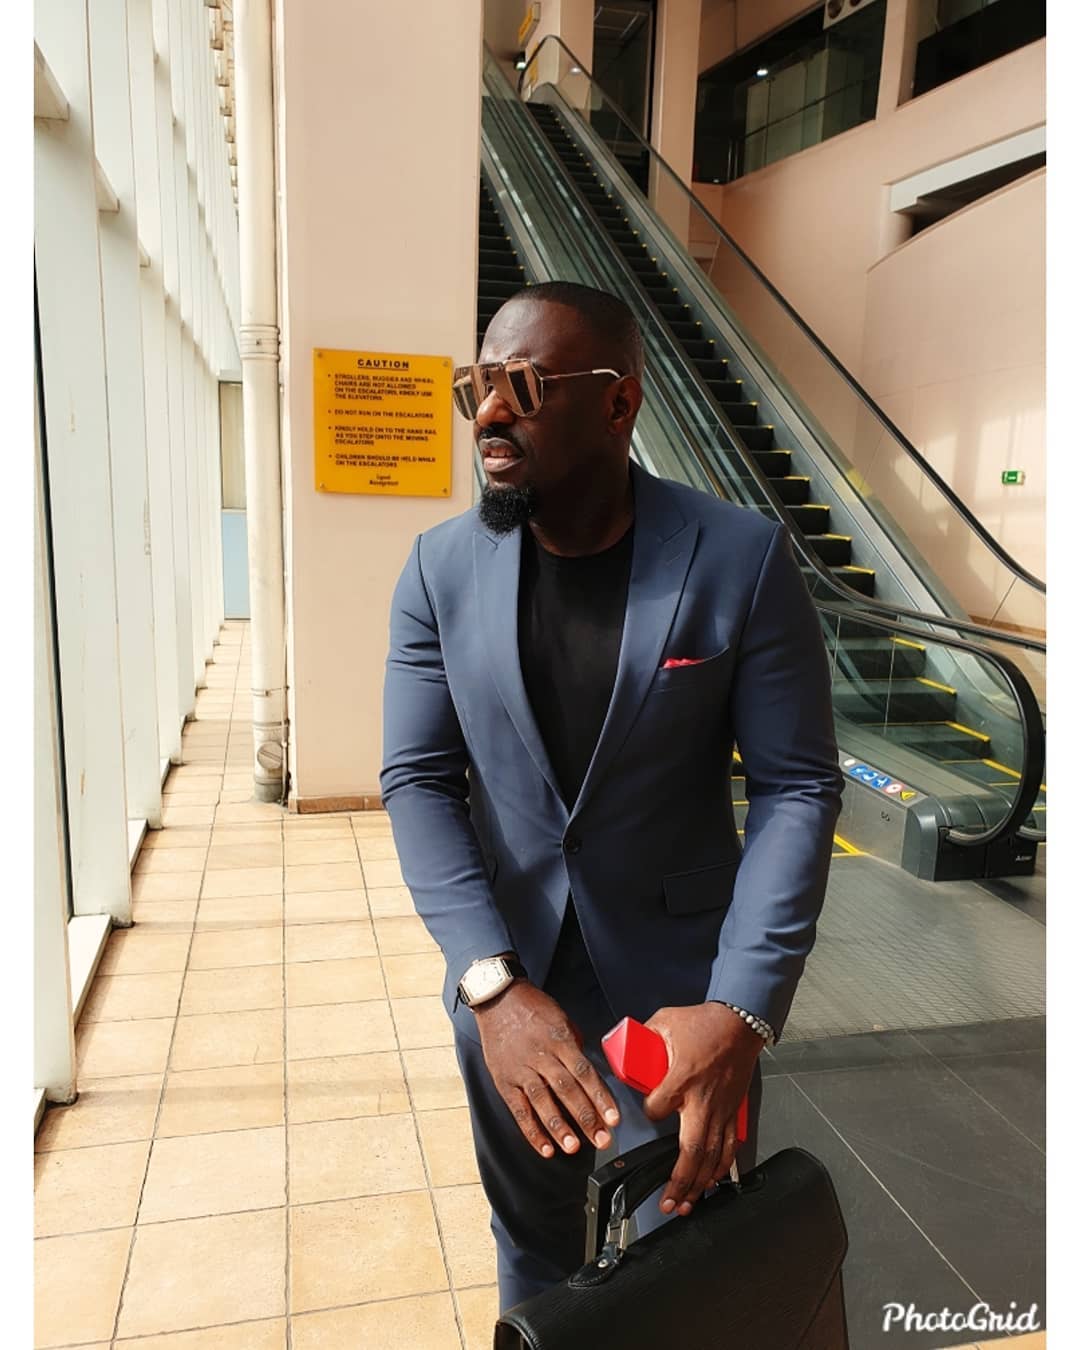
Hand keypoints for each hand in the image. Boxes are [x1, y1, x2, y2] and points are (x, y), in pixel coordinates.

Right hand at [473, 980, 620, 1158]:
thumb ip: (574, 1047)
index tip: (613, 1118)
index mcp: (559, 1040)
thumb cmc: (532, 1008)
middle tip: (602, 1140)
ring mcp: (521, 1069)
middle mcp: (541, 1055)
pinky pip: (519, 1109)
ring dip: (559, 1128)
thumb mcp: (561, 1019)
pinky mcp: (504, 1080)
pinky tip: (545, 1148)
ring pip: (543, 1102)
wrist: (497, 998)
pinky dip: (532, 1131)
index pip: (584, 1072)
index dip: (600, 1097)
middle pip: (567, 1090)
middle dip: (586, 1118)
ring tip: (574, 1147)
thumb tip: (588, 1073)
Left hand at [641, 1002, 763, 1217]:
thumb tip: (625, 1046)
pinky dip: (722, 1168)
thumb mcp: (665, 1021)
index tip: (648, 1111)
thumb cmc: (705, 1023)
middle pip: (691, 1150)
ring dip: (699, 1184)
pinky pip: (729, 1147)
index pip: (656, 1109)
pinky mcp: (733, 1112)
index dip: (649, 1113)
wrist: (740, 1024)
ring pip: (712, 1156)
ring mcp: (720, 1110)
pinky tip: (713, 1182)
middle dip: (679, 1181)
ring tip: (687, 1203)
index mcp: (682, 1079)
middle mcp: (702, 1101)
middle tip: (668, 1202)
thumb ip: (644, 1036)